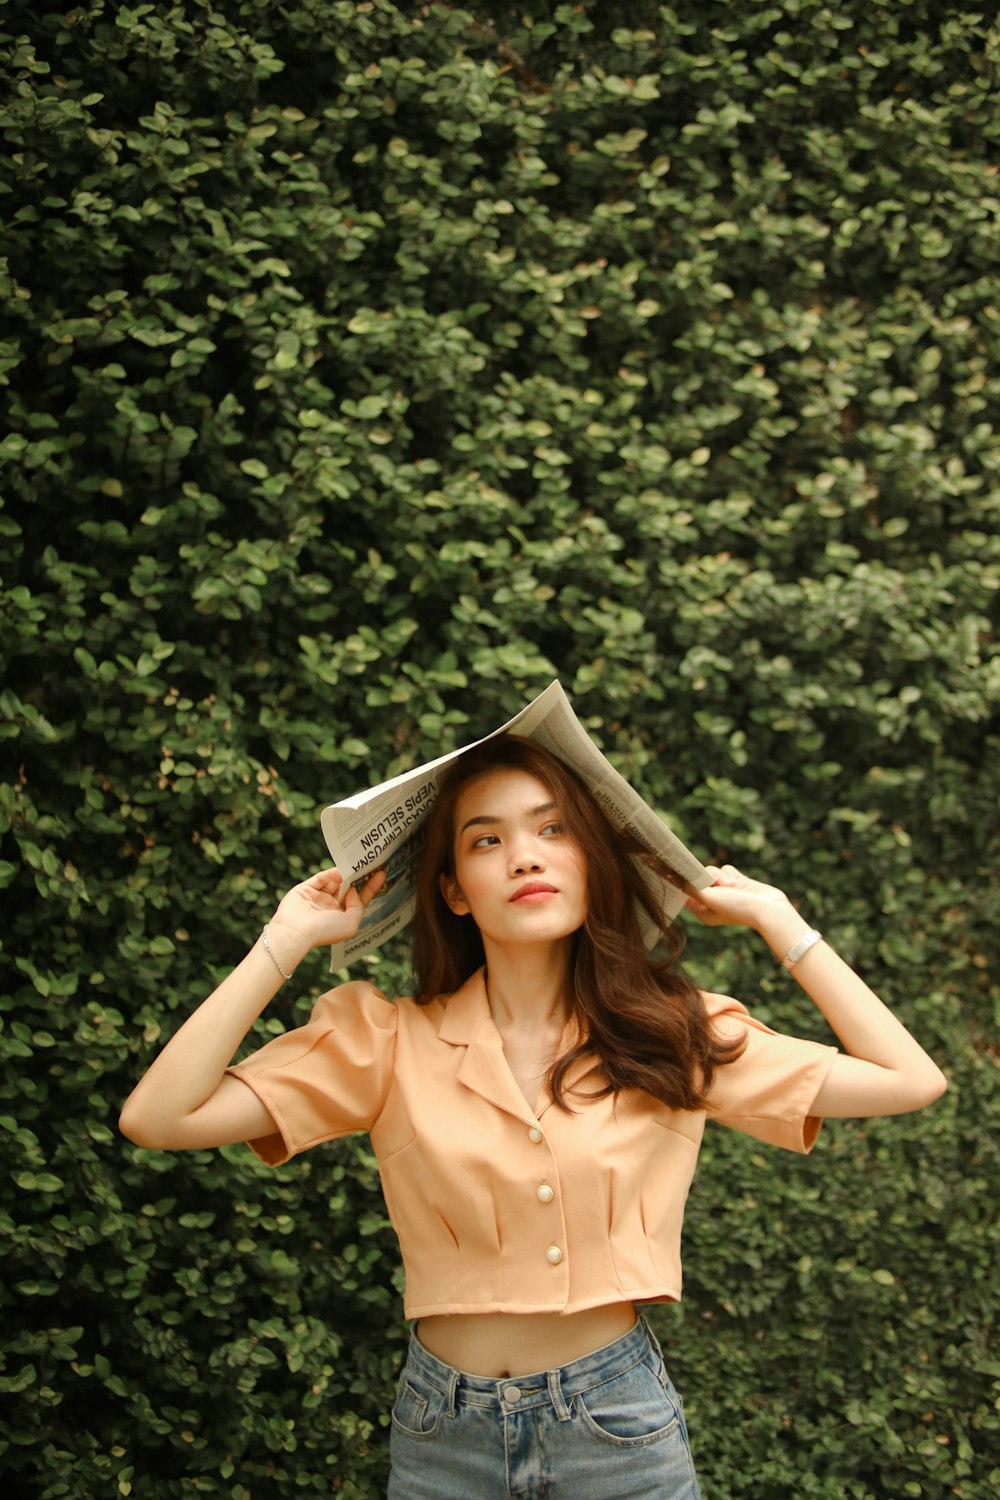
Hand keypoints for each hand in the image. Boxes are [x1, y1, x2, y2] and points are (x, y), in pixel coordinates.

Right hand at [268, 866, 386, 955]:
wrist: (297, 932)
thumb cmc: (324, 931)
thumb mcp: (351, 923)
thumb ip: (358, 905)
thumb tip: (352, 889)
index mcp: (342, 917)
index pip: (360, 899)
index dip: (370, 887)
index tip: (381, 874)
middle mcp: (330, 907)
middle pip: (348, 888)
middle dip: (358, 877)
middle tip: (370, 863)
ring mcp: (318, 898)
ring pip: (335, 881)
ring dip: (346, 874)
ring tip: (357, 864)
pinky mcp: (306, 889)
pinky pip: (321, 878)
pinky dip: (331, 872)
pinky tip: (342, 869)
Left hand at [685, 864, 794, 931]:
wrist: (767, 908)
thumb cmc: (736, 908)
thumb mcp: (708, 899)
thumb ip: (691, 888)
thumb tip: (678, 879)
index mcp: (703, 912)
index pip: (685, 895)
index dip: (679, 883)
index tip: (671, 871)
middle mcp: (713, 902)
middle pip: (698, 879)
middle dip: (706, 878)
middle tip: (713, 883)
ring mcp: (725, 891)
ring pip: (712, 872)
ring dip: (720, 876)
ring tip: (730, 886)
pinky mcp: (736, 882)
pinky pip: (726, 869)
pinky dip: (730, 874)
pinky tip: (736, 882)